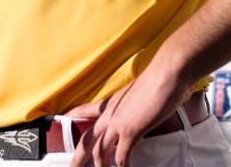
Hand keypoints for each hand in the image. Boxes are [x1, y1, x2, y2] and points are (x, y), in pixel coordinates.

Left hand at [66, 68, 190, 166]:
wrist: (168, 73)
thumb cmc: (162, 78)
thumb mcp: (144, 90)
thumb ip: (143, 101)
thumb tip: (157, 103)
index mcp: (112, 102)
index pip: (86, 109)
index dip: (73, 116)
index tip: (63, 120)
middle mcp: (111, 113)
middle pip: (86, 139)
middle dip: (77, 157)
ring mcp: (118, 122)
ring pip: (100, 152)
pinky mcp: (130, 131)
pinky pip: (121, 157)